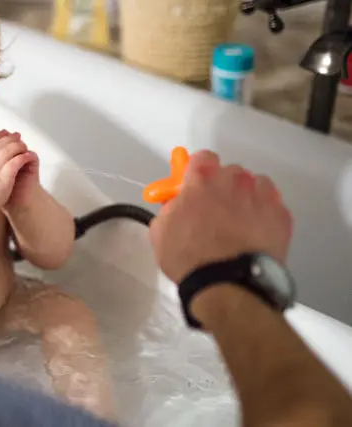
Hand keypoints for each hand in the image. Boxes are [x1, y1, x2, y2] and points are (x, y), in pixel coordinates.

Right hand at [148, 150, 292, 283]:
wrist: (228, 285)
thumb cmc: (189, 258)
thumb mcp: (161, 231)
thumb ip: (170, 208)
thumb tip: (178, 204)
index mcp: (202, 179)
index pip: (202, 158)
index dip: (198, 172)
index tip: (195, 186)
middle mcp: (234, 180)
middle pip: (230, 173)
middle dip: (223, 187)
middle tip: (216, 210)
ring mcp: (262, 196)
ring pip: (255, 186)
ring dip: (246, 198)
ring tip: (239, 223)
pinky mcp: (282, 215)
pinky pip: (273, 205)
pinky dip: (265, 214)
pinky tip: (256, 233)